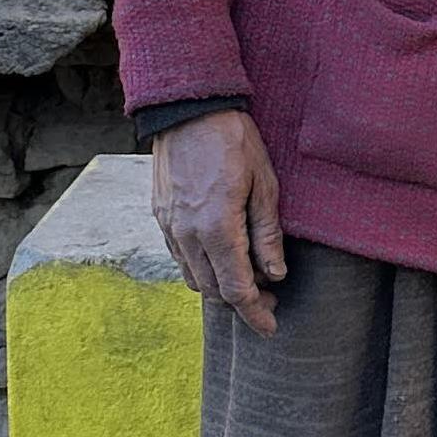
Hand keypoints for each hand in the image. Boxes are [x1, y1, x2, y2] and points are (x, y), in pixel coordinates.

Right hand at [151, 111, 285, 335]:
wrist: (188, 109)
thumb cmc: (233, 141)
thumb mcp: (264, 184)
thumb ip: (267, 234)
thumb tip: (275, 274)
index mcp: (216, 229)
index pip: (236, 290)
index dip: (255, 314)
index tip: (270, 327)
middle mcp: (187, 235)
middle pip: (213, 290)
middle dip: (241, 302)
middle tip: (269, 297)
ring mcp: (169, 227)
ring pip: (193, 277)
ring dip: (219, 286)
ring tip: (247, 275)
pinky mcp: (161, 216)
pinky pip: (180, 257)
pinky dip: (201, 266)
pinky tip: (221, 254)